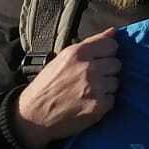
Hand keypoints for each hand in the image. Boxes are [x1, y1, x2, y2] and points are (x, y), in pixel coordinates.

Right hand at [13, 28, 121, 148]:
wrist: (32, 116)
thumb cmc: (47, 85)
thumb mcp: (63, 58)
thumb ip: (90, 44)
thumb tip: (114, 31)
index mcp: (78, 52)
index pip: (111, 46)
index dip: (106, 54)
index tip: (98, 61)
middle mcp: (88, 68)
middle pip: (116, 64)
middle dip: (106, 71)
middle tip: (89, 80)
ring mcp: (95, 87)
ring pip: (116, 82)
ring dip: (105, 88)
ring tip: (87, 92)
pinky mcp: (98, 106)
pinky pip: (112, 100)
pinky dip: (103, 103)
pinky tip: (87, 104)